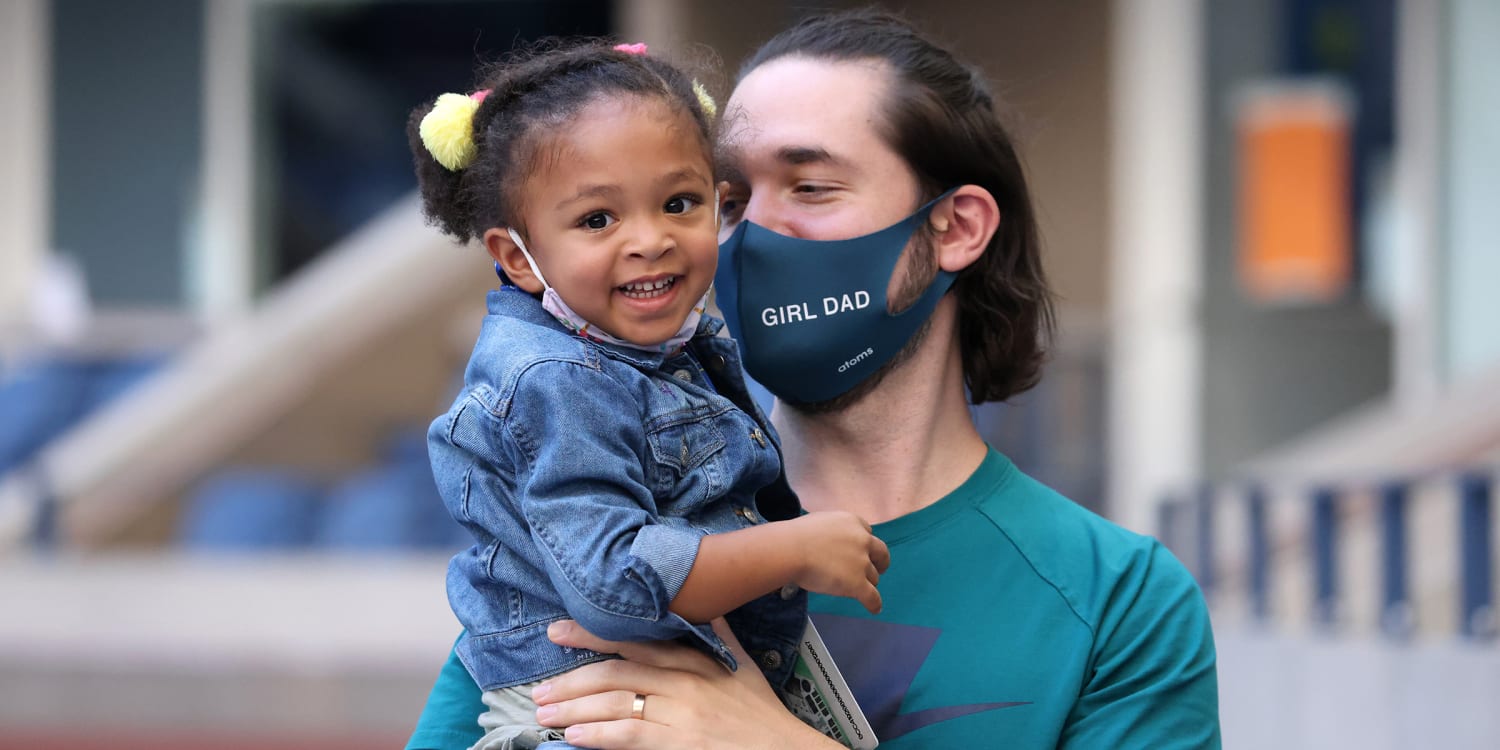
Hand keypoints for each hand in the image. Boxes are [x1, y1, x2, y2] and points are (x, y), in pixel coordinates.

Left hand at [534, 619, 840, 749]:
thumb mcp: (743, 666)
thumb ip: (720, 636)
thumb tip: (709, 606)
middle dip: (572, 678)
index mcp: (696, 658)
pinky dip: (598, 734)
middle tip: (538, 688)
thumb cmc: (762, 713)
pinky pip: (630, 734)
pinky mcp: (681, 741)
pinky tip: (574, 736)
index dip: (593, 634)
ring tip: (545, 714)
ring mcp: (682, 711)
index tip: (558, 632)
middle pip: (617, 670)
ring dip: (574, 708)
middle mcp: (685, 679)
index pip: (635, 639)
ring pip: (617, 701)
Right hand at [787, 511, 889, 612]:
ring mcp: (862, 563)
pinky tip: (874, 608)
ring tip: (857, 589)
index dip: (864, 544)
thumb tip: (831, 541)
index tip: (860, 550)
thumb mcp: (821, 521)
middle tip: (877, 570)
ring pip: (873, 577)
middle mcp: (862, 540)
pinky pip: (872, 597)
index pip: (867, 532)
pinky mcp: (857, 583)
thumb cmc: (797, 536)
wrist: (791, 550)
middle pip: (880, 553)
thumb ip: (834, 530)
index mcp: (853, 522)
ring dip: (867, 582)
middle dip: (879, 562)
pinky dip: (874, 604)